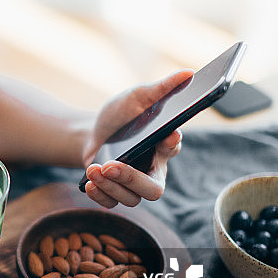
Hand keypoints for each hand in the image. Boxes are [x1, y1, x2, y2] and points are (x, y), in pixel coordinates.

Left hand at [82, 70, 192, 207]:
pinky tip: (89, 184)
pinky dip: (100, 196)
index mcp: (163, 146)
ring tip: (94, 169)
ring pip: (131, 199)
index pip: (173, 149)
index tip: (167, 136)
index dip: (171, 145)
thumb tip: (188, 73)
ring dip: (110, 185)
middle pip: (153, 189)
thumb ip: (162, 88)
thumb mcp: (137, 97)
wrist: (92, 132)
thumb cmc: (121, 115)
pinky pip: (112, 204)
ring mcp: (133, 185)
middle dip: (131, 179)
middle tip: (111, 165)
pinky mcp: (114, 193)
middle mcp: (152, 169)